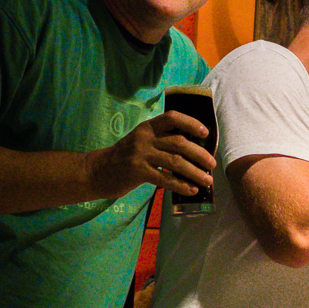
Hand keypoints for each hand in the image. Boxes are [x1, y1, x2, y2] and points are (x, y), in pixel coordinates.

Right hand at [88, 111, 216, 198]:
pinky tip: (191, 190)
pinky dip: (181, 185)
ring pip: (175, 161)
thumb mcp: (141, 142)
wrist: (96, 171)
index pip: (172, 117)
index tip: (206, 132)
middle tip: (212, 164)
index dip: (191, 123)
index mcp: (148, 127)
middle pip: (179, 142)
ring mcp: (140, 154)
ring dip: (195, 172)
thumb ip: (161, 141)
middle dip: (200, 154)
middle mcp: (145, 138)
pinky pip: (165, 178)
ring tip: (207, 180)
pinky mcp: (137, 172)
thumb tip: (193, 151)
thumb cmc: (124, 157)